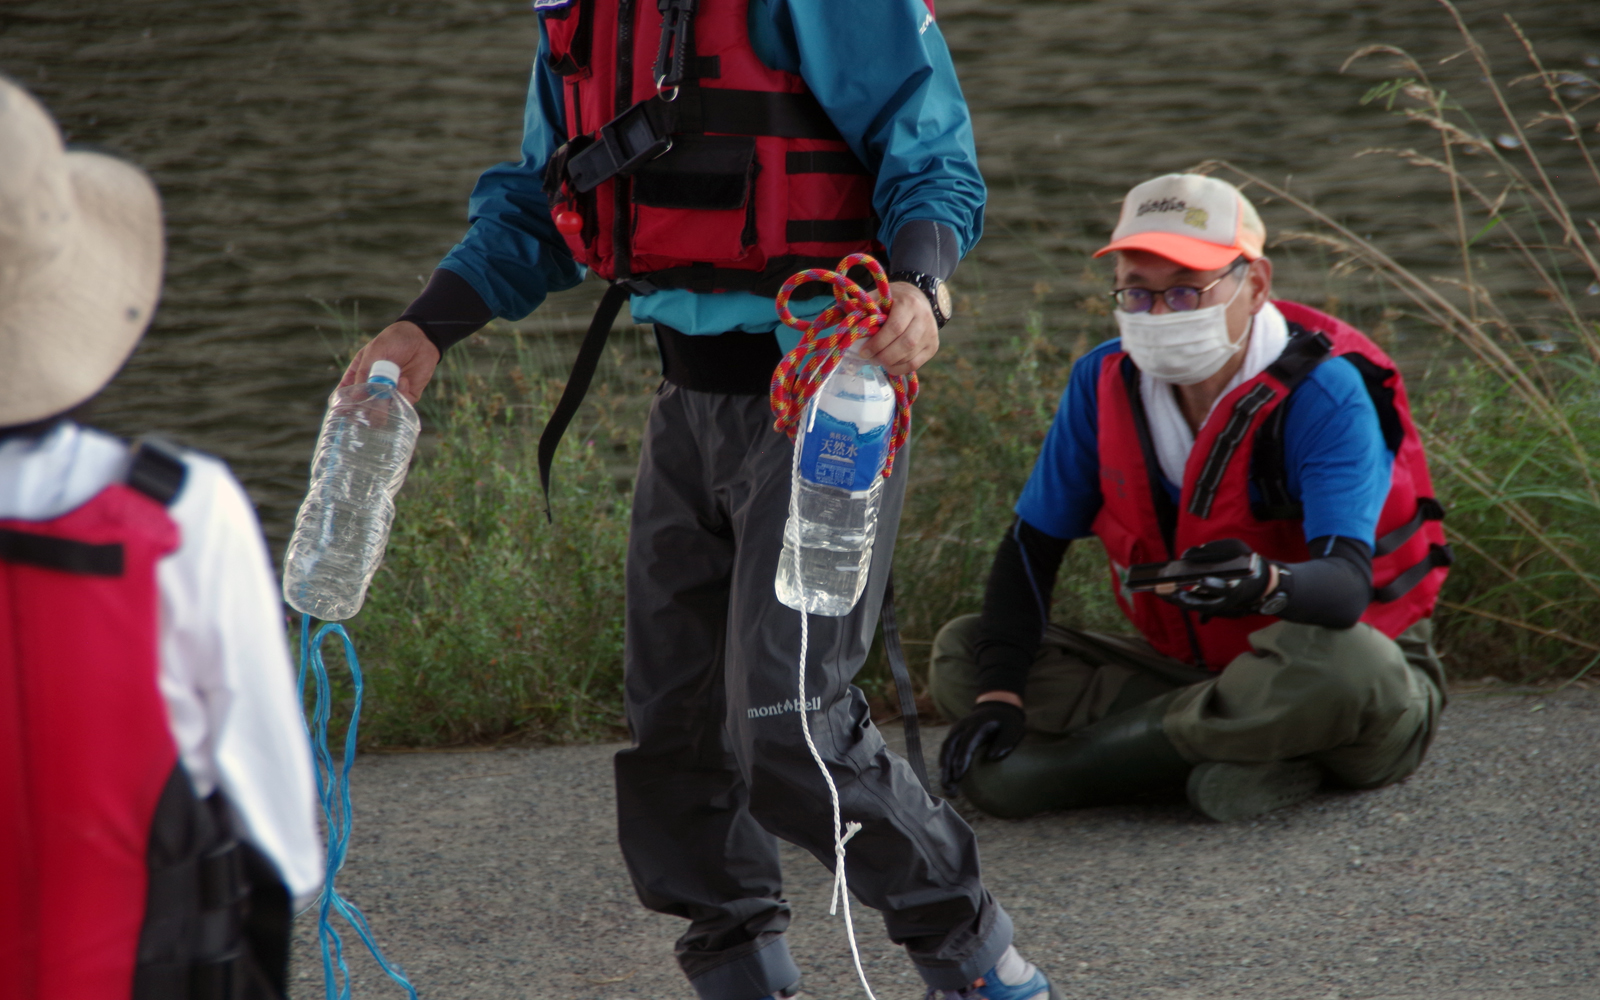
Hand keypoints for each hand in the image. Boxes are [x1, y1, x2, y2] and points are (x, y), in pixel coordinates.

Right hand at [338, 321, 439, 403]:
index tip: (343, 412)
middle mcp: (372, 389)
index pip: (345, 396)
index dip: (342, 406)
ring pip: (383, 412)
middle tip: (372, 403)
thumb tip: (356, 396)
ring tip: (389, 387)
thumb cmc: (392, 340)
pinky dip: (401, 395)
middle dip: (366, 410)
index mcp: (358, 377)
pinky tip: (403, 380)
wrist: (420, 337)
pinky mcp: (407, 396)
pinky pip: (402, 405)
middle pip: (364, 409)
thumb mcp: (374, 352)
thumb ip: (364, 372)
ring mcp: (389, 394)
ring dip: (385, 405)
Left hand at [858, 281, 939, 375]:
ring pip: (910, 357)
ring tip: (877, 360)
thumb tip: (844, 326)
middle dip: (884, 355)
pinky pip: (915, 364)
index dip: (878, 343)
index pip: (895, 327)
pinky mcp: (933, 346)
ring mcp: (931, 334)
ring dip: (890, 363)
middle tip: (869, 358)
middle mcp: (925, 318)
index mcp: (909, 303)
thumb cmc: (892, 299)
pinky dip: (899, 369)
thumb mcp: (878, 297)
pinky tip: (888, 365)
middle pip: (905, 344)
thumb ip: (863, 309)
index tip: (863, 352)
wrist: (918, 298)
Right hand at [938, 698, 1026, 793]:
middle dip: (947, 768)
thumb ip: (1006, 741)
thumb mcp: (1014, 727)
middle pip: (949, 747)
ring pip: (945, 751)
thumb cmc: (1007, 722)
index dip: (962, 756)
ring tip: (948, 790)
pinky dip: (946, 768)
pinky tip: (950, 783)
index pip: (967, 741)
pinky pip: (947, 753)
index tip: (959, 774)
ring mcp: (956, 732)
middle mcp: (962, 727)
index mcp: (977, 723)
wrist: (995, 708)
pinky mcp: (954, 738)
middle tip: (949, 787)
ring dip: (944, 771)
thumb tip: (992, 758)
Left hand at [1155, 538, 1278, 617]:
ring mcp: (1214, 605)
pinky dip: (1174, 597)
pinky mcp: (1206, 605)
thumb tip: (1189, 555)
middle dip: (1183, 597)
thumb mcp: (1236, 549)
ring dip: (1173, 599)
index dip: (1213, 584)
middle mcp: (1223, 600)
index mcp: (1234, 586)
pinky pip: (1187, 602)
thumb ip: (1216, 549)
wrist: (1255, 582)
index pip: (1223, 588)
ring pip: (1191, 605)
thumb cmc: (1243, 562)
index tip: (1202, 579)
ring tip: (1156, 589)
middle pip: (1201, 603)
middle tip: (1166, 590)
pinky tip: (1159, 589)